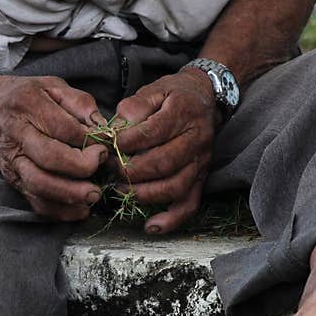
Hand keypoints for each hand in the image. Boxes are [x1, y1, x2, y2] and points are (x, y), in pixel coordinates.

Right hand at [0, 75, 107, 221]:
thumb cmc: (25, 96)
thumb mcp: (53, 86)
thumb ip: (80, 103)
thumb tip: (102, 128)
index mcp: (29, 106)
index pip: (62, 128)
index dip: (88, 139)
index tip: (104, 143)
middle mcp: (18, 136)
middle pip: (49, 157)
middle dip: (80, 167)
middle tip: (100, 165)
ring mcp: (14, 161)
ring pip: (40, 184)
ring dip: (70, 194)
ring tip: (94, 194)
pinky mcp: (14, 180)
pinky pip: (35, 202)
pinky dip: (59, 211)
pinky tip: (80, 209)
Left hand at [114, 68, 220, 233]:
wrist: (206, 98)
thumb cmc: (174, 95)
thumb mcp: (155, 89)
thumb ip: (136, 104)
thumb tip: (118, 126)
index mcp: (183, 114)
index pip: (154, 132)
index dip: (128, 142)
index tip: (110, 145)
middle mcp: (196, 140)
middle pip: (164, 162)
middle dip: (132, 170)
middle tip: (112, 169)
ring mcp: (200, 163)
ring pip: (175, 186)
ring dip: (145, 194)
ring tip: (121, 190)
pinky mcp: (200, 179)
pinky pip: (189, 205)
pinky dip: (171, 220)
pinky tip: (151, 226)